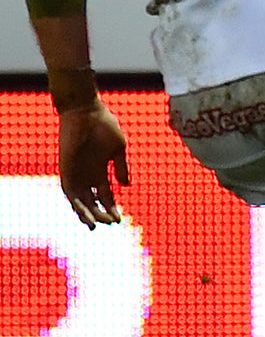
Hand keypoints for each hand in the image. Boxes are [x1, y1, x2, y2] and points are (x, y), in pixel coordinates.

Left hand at [58, 102, 128, 225]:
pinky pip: (69, 191)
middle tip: (111, 223)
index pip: (105, 195)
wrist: (86, 111)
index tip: (119, 219)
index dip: (111, 207)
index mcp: (100, 170)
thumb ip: (121, 167)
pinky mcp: (66, 169)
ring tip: (95, 225)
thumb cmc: (104, 125)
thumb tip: (126, 185)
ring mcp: (76, 172)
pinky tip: (83, 213)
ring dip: (86, 214)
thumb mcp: (119, 149)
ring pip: (79, 201)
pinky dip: (76, 204)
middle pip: (92, 202)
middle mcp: (87, 174)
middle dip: (101, 214)